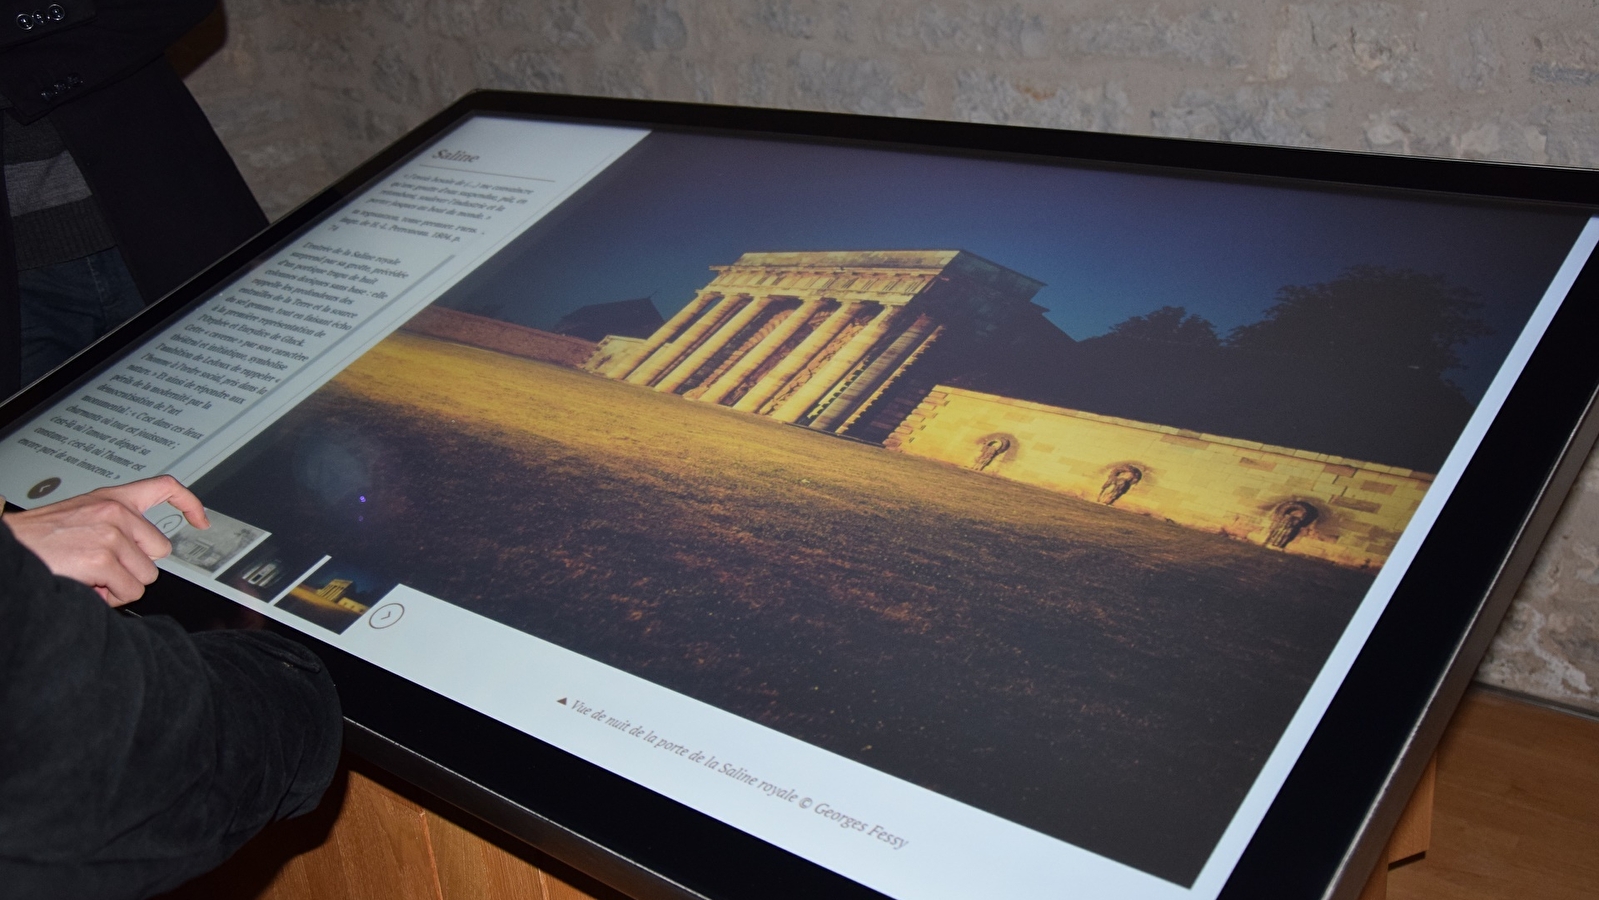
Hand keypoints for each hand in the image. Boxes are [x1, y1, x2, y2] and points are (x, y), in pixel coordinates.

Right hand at [2, 475, 209, 606]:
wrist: (8, 549)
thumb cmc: (39, 538)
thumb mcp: (81, 517)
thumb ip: (116, 525)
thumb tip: (146, 551)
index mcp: (112, 498)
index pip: (164, 487)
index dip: (189, 503)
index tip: (201, 520)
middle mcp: (115, 512)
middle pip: (159, 552)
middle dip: (134, 566)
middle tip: (101, 567)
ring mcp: (110, 535)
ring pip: (146, 576)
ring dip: (119, 584)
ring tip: (88, 575)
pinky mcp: (103, 559)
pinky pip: (128, 591)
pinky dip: (108, 597)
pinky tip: (86, 585)